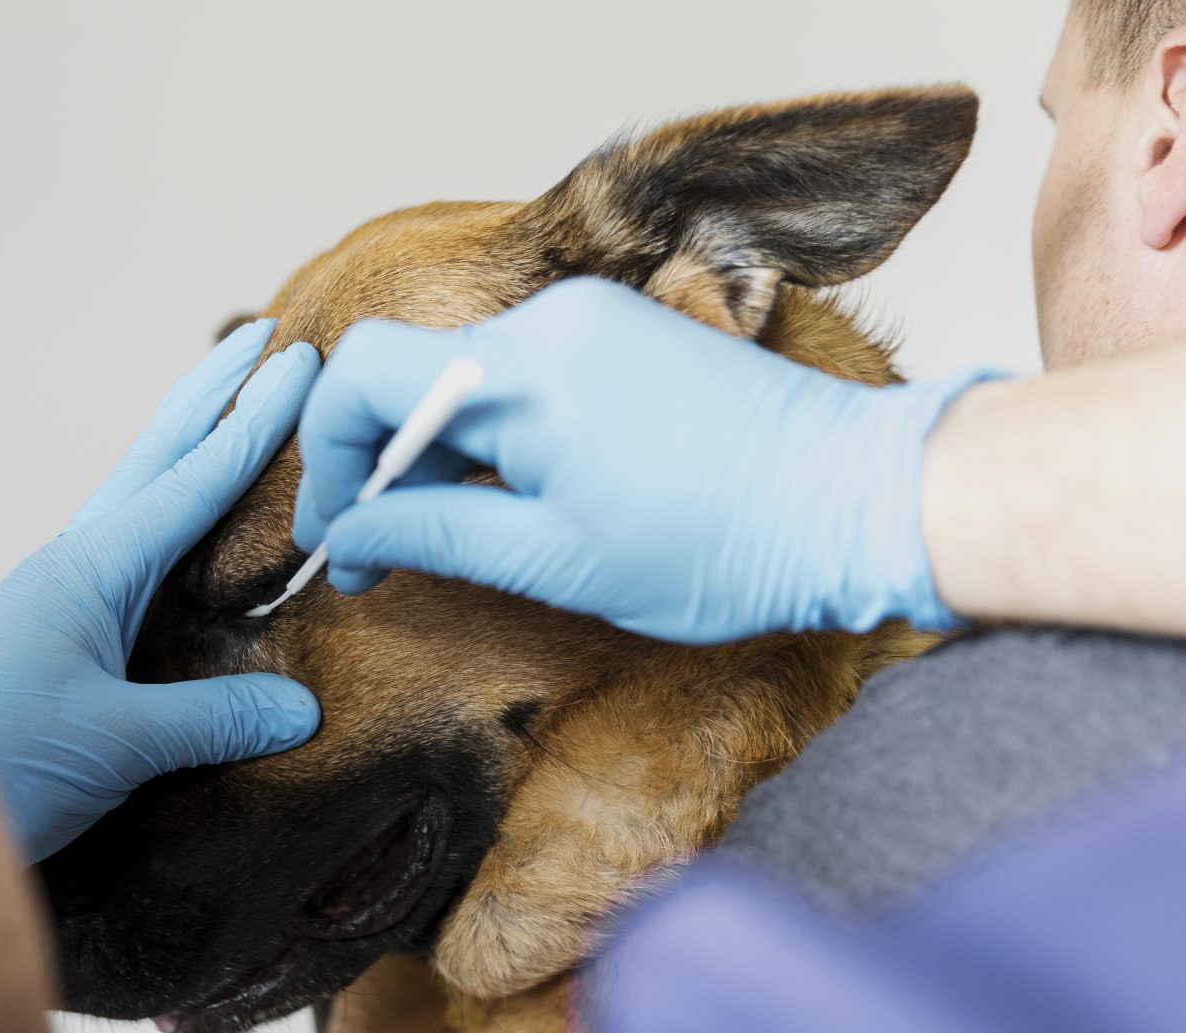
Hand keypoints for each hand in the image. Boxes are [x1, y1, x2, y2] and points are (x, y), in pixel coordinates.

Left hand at [0, 323, 322, 862]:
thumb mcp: (117, 743)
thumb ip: (213, 719)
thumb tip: (305, 707)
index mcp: (90, 569)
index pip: (191, 480)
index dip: (252, 424)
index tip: (298, 362)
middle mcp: (75, 566)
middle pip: (156, 462)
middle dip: (212, 399)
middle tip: (263, 339)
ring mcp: (61, 597)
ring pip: (142, 503)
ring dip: (189, 451)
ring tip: (232, 412)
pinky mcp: (56, 635)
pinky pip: (132, 556)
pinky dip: (171, 520)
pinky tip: (186, 533)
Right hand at [294, 278, 1003, 643]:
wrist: (857, 502)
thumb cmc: (718, 543)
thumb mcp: (554, 560)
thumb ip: (432, 534)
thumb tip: (350, 534)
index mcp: (525, 371)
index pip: (365, 375)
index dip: (327, 457)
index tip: (333, 533)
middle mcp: (551, 320)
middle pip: (411, 374)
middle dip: (376, 466)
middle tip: (375, 555)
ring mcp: (592, 320)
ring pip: (465, 379)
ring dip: (436, 455)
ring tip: (443, 535)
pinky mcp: (624, 334)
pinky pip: (522, 376)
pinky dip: (492, 436)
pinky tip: (507, 498)